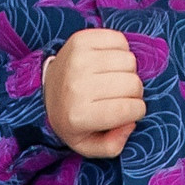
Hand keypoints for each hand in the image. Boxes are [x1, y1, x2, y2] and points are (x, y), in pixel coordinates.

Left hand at [45, 29, 145, 157]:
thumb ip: (113, 145)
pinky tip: (109, 63)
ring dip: (128, 71)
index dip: (137, 111)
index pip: (127, 109)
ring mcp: (78, 59)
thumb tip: (131, 123)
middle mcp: (77, 85)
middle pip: (132, 84)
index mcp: (79, 115)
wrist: (47, 92)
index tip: (131, 111)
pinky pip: (120, 40)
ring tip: (114, 78)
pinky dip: (121, 51)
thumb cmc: (74, 120)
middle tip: (122, 95)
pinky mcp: (81, 39)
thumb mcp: (89, 145)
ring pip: (129, 61)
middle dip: (135, 93)